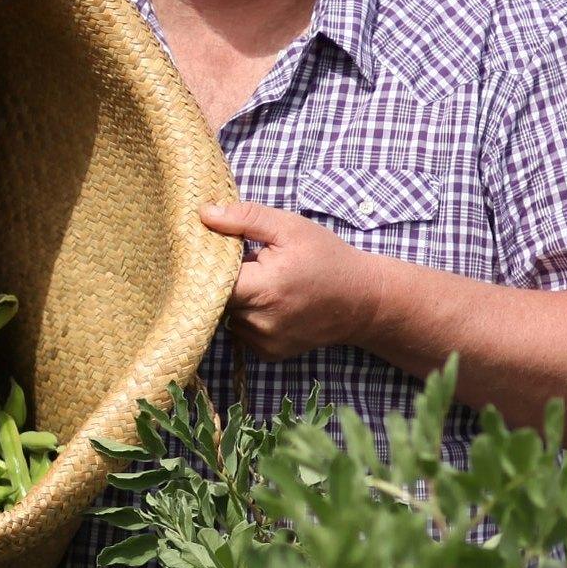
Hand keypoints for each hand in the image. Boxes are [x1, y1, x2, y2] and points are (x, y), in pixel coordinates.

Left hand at [197, 200, 382, 360]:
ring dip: (237, 299)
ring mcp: (265, 342)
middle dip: (224, 280)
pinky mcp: (269, 353)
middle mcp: (261, 321)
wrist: (362, 301)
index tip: (215, 252)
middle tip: (246, 264)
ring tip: (262, 283)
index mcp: (264, 287)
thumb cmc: (326, 257)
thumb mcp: (289, 228)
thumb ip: (244, 218)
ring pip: (228, 316)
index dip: (207, 266)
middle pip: (216, 300)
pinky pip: (242, 332)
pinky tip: (270, 302)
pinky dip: (248, 316)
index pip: (210, 281)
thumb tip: (204, 214)